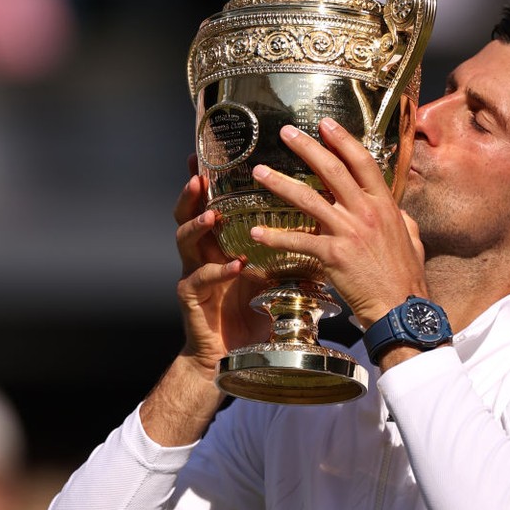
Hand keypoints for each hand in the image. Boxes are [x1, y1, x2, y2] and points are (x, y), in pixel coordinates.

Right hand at [174, 156, 267, 373]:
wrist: (238, 355)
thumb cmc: (257, 311)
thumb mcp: (275, 272)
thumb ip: (287, 246)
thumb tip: (325, 219)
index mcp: (222, 242)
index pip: (212, 204)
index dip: (209, 180)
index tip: (209, 154)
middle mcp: (204, 253)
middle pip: (187, 214)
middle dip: (190, 194)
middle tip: (198, 175)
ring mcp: (194, 274)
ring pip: (184, 242)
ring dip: (197, 226)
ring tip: (212, 216)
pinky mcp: (192, 299)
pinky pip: (200, 279)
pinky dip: (217, 271)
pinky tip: (234, 264)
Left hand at [248, 119, 427, 327]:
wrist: (400, 308)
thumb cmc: (406, 275)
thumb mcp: (412, 237)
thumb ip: (401, 219)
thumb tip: (398, 210)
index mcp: (384, 205)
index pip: (362, 162)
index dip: (343, 140)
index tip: (325, 124)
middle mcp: (366, 212)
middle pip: (332, 170)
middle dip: (307, 148)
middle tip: (286, 133)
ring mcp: (349, 232)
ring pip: (308, 199)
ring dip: (280, 183)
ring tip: (260, 172)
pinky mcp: (333, 255)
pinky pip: (298, 241)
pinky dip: (275, 237)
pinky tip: (256, 233)